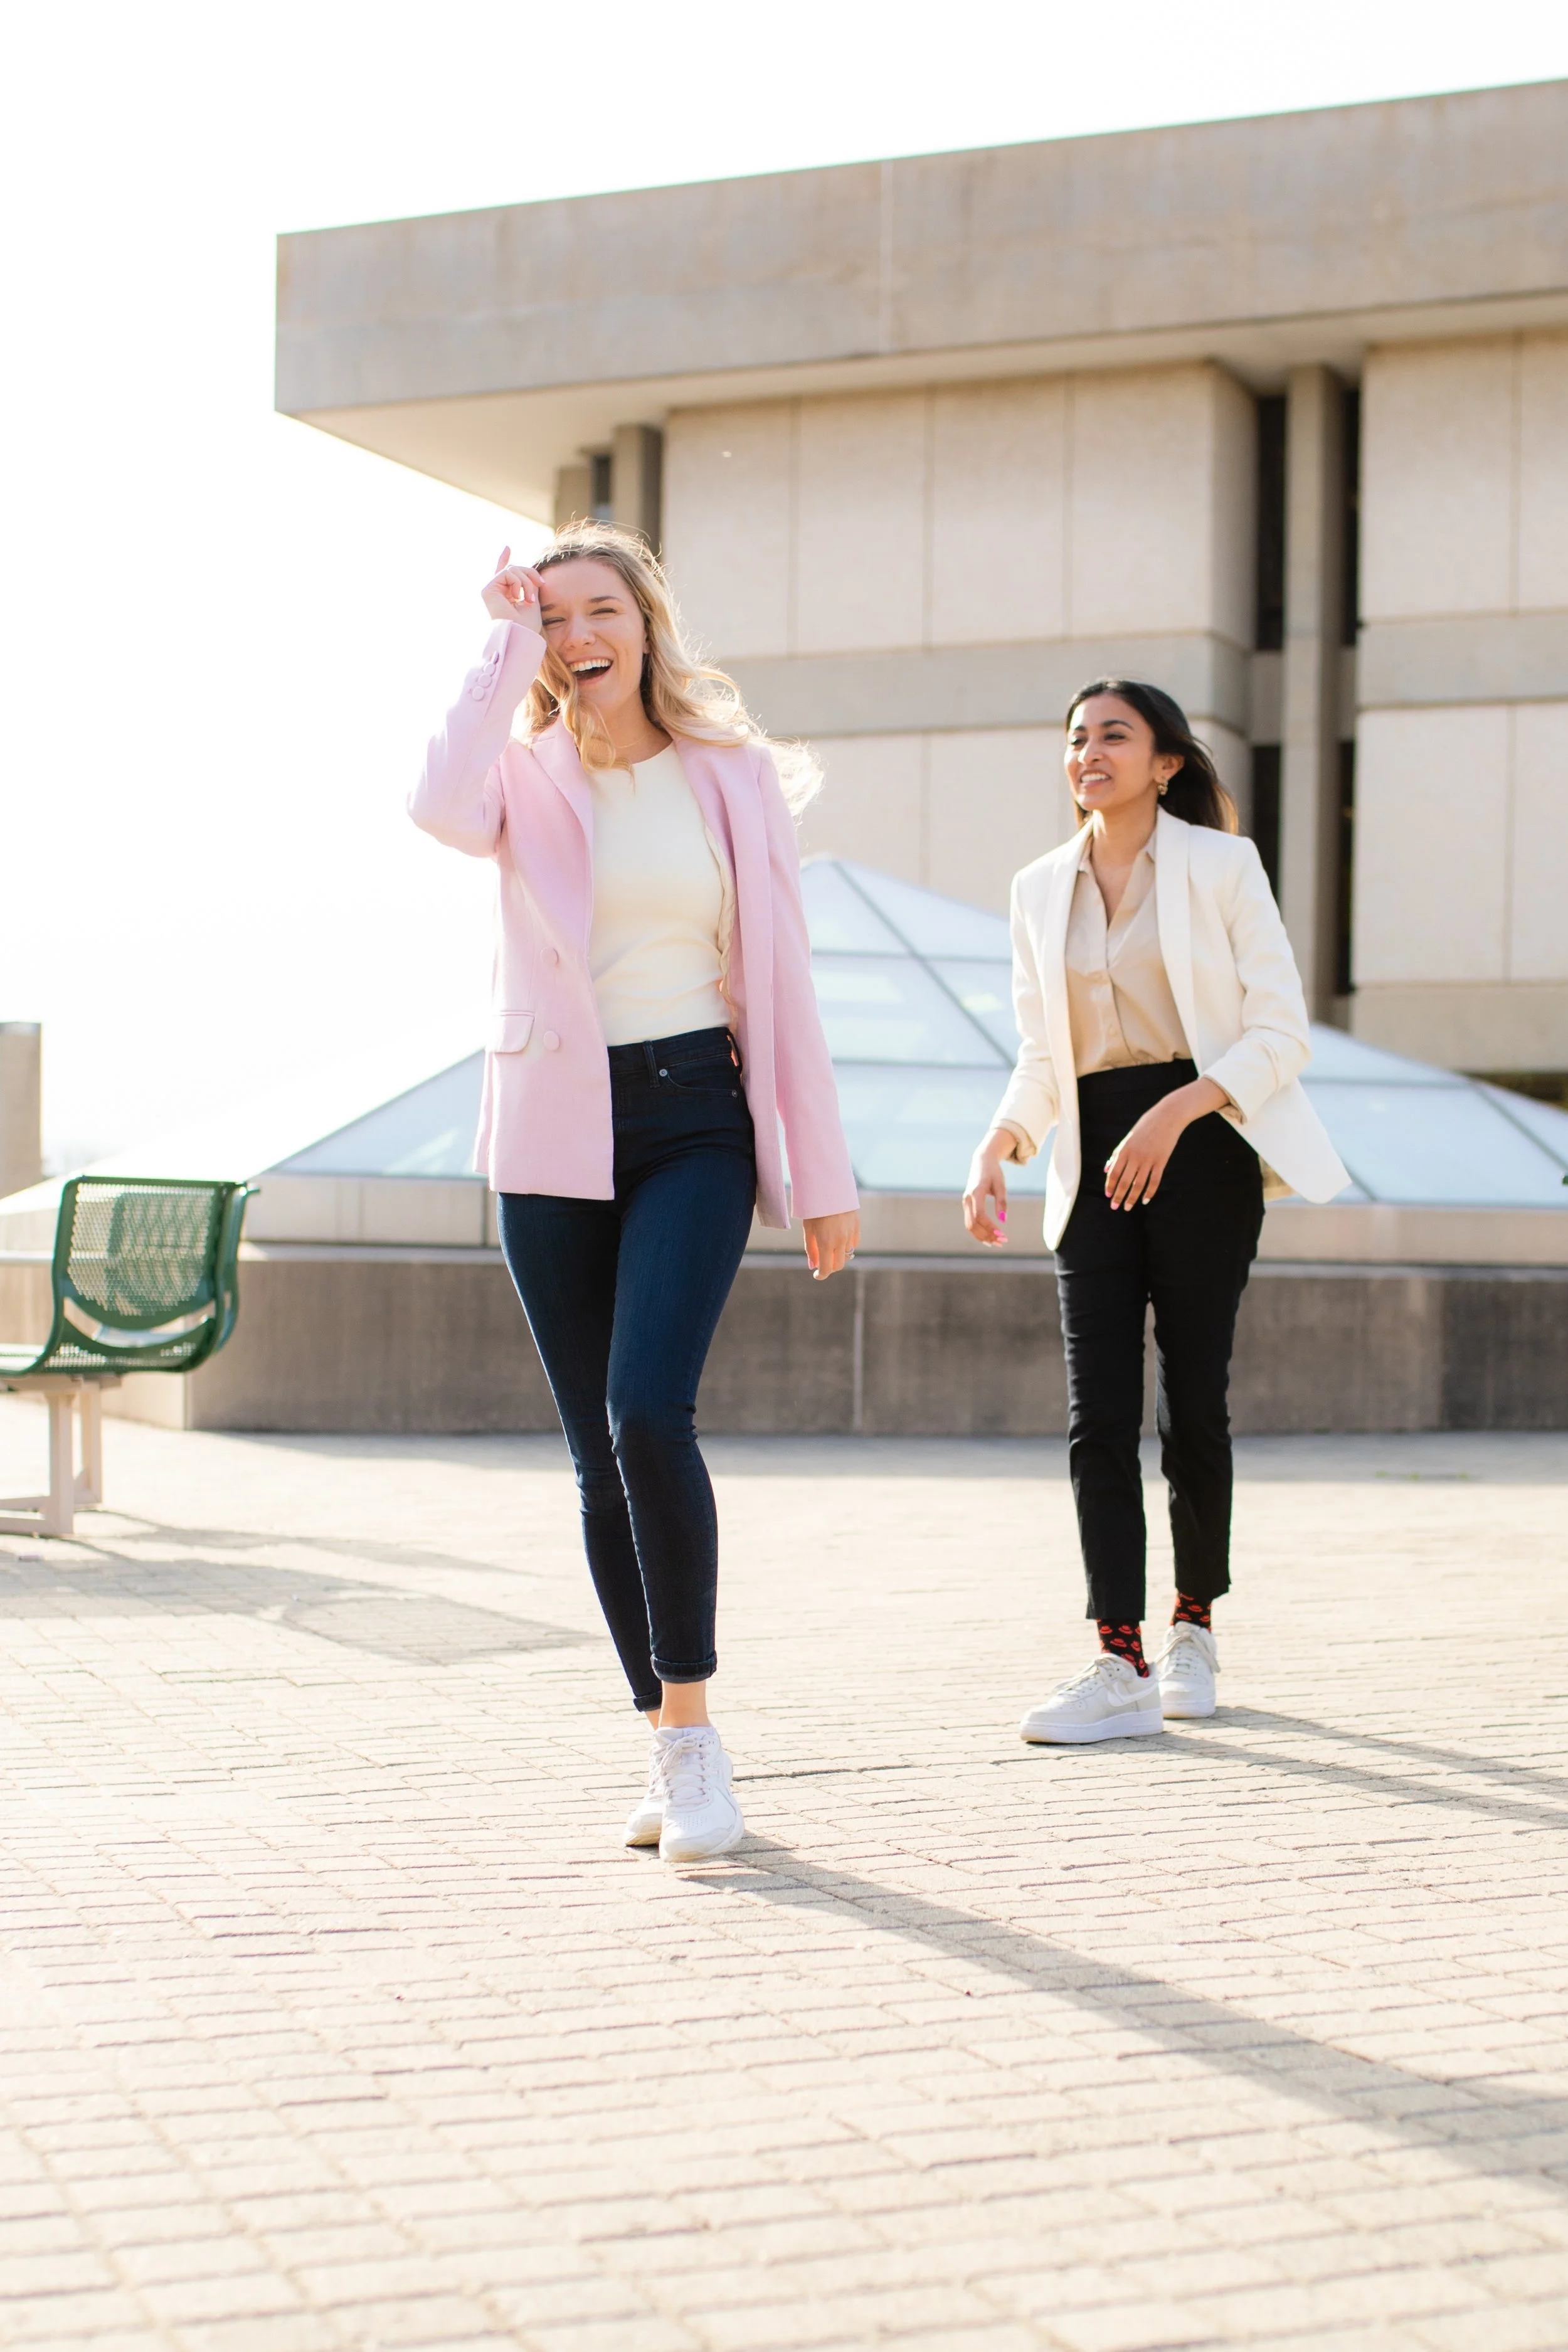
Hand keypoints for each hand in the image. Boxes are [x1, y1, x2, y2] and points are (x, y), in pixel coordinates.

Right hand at [482, 545, 543, 631]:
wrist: (521, 636)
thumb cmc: (528, 625)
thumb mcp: (533, 598)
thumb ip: (529, 582)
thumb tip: (528, 569)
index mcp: (506, 595)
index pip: (505, 574)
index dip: (504, 559)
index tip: (507, 547)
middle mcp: (497, 592)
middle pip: (515, 569)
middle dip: (531, 574)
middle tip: (541, 586)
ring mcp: (491, 590)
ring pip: (512, 569)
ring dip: (526, 581)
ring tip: (529, 599)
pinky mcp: (487, 590)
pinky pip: (507, 572)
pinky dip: (518, 582)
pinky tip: (517, 597)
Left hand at [804, 1210, 857, 1280]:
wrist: (829, 1187)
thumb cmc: (814, 1208)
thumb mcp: (808, 1229)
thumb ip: (810, 1249)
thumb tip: (812, 1266)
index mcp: (826, 1243)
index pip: (827, 1269)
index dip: (821, 1275)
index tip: (817, 1275)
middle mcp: (840, 1241)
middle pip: (838, 1265)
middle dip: (830, 1267)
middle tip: (822, 1261)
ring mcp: (850, 1234)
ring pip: (847, 1255)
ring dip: (838, 1256)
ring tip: (829, 1247)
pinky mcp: (856, 1227)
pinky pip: (854, 1243)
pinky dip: (847, 1245)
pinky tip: (839, 1238)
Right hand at [963, 1128, 1014, 1245]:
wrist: (981, 1161)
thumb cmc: (993, 1172)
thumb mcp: (1001, 1185)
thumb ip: (1002, 1202)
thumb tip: (1003, 1220)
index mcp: (976, 1192)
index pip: (980, 1215)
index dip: (990, 1227)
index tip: (1003, 1235)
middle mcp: (967, 1198)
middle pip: (972, 1223)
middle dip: (987, 1235)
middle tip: (1002, 1242)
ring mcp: (965, 1202)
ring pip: (969, 1225)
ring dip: (982, 1236)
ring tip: (997, 1243)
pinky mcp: (967, 1205)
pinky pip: (970, 1222)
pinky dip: (979, 1232)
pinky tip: (989, 1238)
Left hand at [1103, 1077, 1225, 1207]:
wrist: (1167, 1117)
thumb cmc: (1145, 1127)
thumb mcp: (1128, 1138)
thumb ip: (1117, 1154)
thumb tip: (1106, 1169)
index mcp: (1124, 1150)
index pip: (1114, 1173)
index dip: (1110, 1186)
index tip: (1108, 1196)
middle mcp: (1135, 1156)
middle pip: (1124, 1181)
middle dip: (1119, 1196)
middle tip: (1115, 1207)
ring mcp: (1149, 1159)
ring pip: (1138, 1184)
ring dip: (1132, 1198)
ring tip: (1128, 1207)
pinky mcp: (1161, 1161)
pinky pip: (1154, 1181)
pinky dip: (1149, 1193)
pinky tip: (1145, 1200)